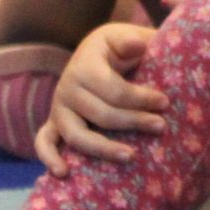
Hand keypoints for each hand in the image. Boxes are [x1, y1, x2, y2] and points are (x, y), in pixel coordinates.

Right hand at [37, 22, 164, 174]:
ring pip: (77, 135)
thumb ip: (131, 40)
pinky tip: (64, 173)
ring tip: (131, 156)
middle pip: (101, 115)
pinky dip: (49, 158)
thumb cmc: (119, 48)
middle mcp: (67, 87)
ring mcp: (58, 108)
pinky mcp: (54, 123)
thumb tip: (138, 46)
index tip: (165, 103)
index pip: (114, 90)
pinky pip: (44, 142)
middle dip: (134, 121)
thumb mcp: (125, 36)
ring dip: (104, 148)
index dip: (141, 99)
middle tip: (161, 127)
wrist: (97, 54)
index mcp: (84, 66)